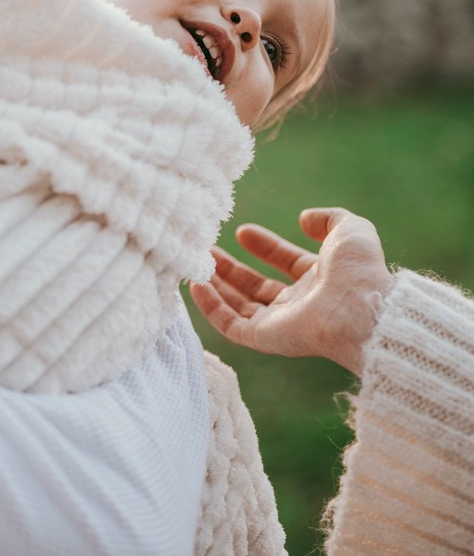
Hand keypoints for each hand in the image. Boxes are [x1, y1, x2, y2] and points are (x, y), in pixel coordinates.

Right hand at [190, 208, 394, 375]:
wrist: (360, 307)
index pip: (286, 263)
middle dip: (233, 269)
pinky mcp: (264, 337)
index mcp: (319, 280)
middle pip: (258, 287)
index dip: (265, 246)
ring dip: (217, 287)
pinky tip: (196, 286)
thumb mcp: (350, 230)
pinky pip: (230, 325)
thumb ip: (328, 218)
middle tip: (209, 251)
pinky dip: (211, 308)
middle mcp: (299, 303)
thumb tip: (303, 218)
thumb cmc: (359, 270)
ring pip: (240, 307)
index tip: (242, 231)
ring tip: (196, 266)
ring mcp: (280, 322)